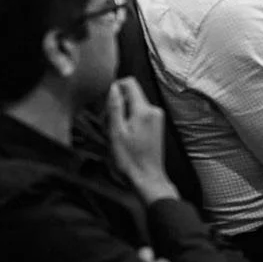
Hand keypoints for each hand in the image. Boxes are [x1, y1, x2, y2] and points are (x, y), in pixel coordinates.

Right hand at [107, 78, 177, 204]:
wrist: (147, 178)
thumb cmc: (130, 159)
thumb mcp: (116, 133)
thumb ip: (115, 107)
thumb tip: (113, 87)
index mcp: (144, 110)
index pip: (130, 83)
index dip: (115, 88)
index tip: (105, 103)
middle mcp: (154, 110)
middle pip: (131, 95)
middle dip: (116, 105)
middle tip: (106, 124)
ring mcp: (157, 117)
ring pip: (134, 105)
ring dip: (121, 115)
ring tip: (114, 133)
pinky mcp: (157, 125)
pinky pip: (140, 114)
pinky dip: (129, 121)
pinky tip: (123, 136)